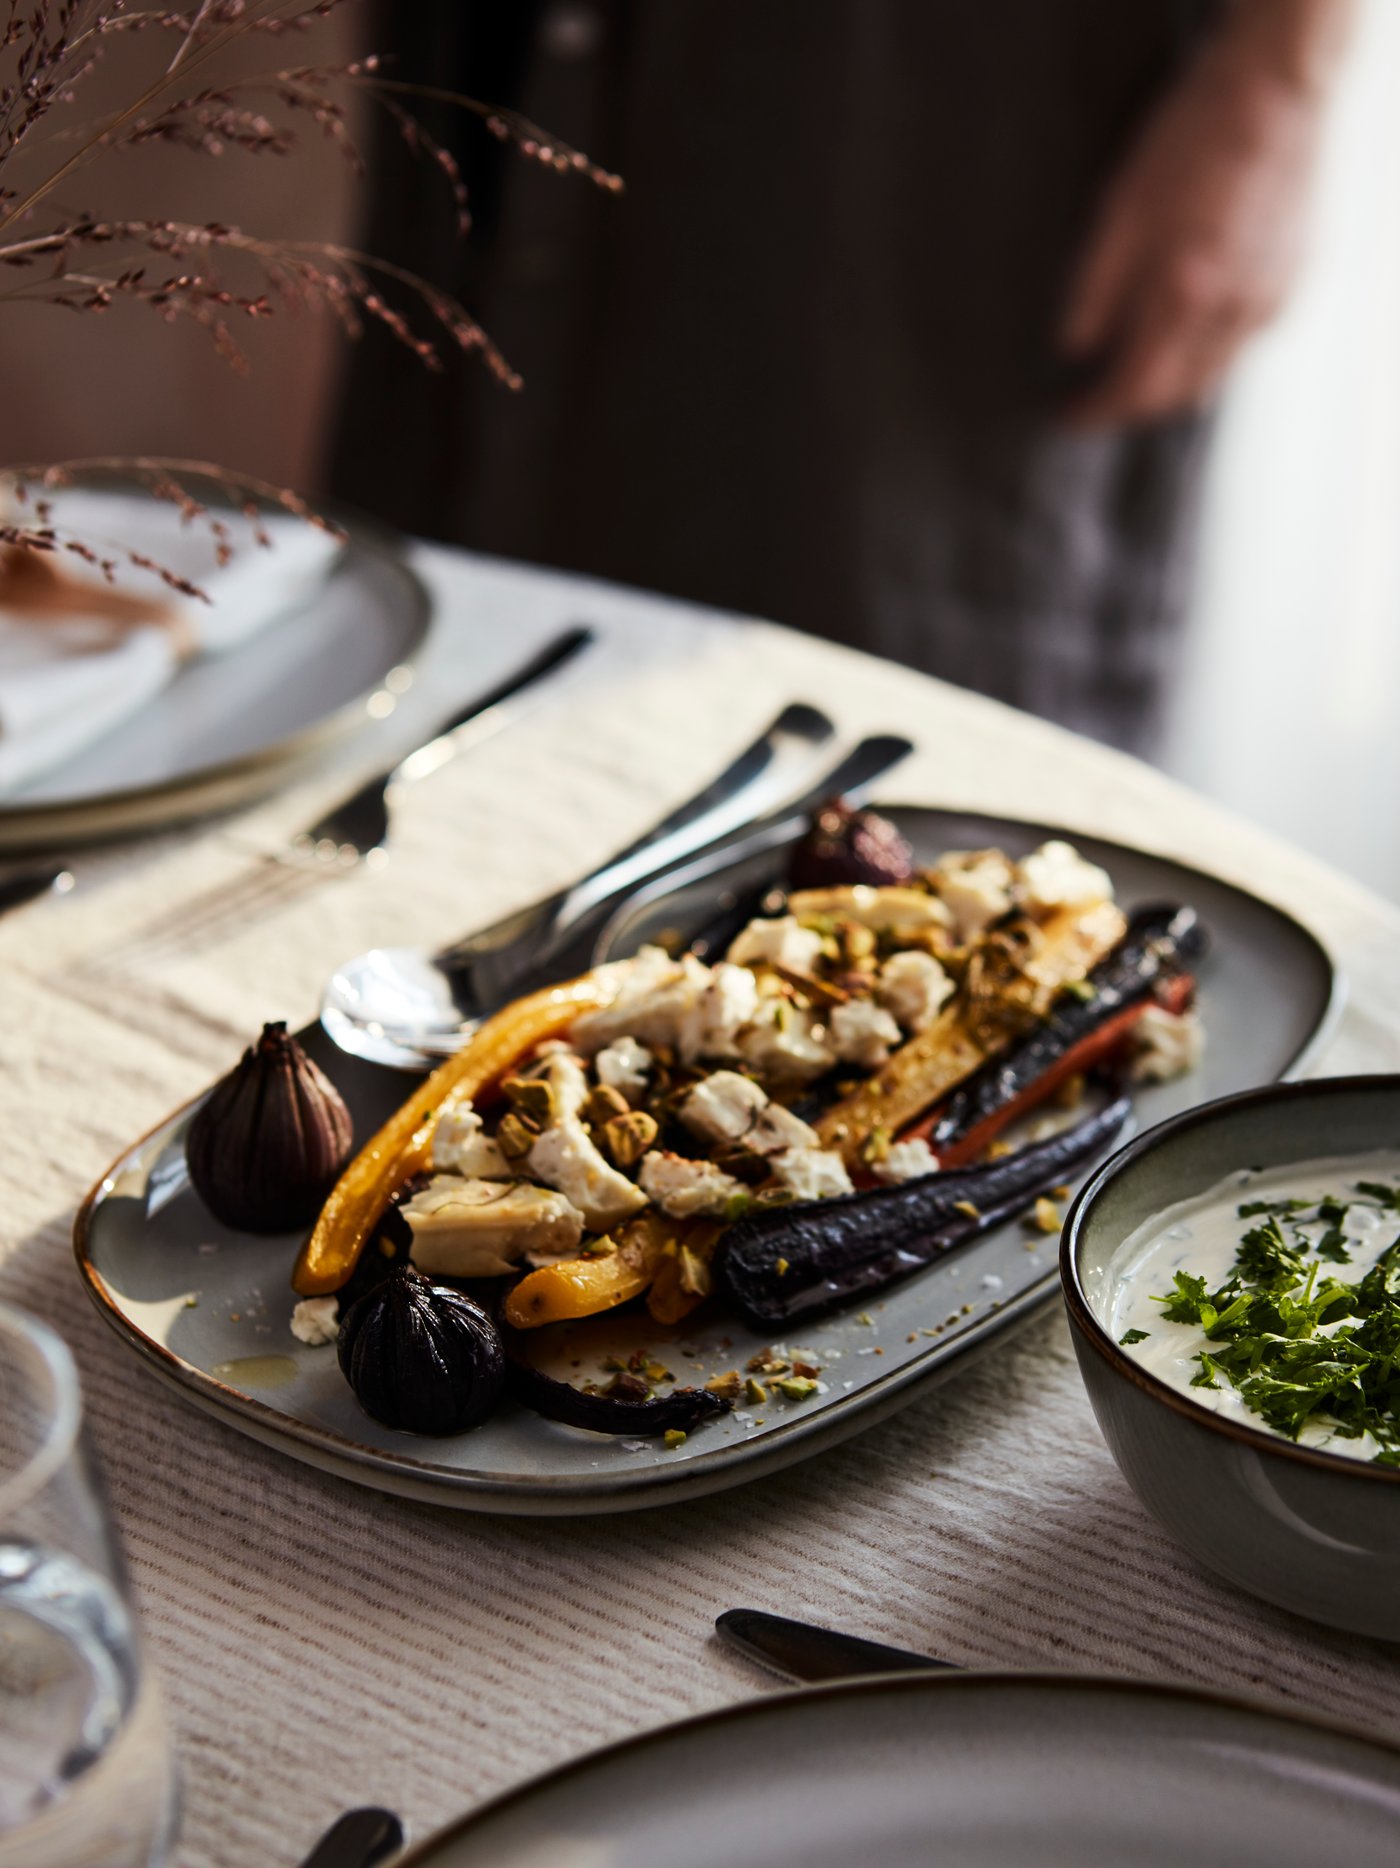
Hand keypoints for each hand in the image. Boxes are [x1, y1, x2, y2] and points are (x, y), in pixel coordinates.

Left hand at [1058, 42, 1328, 428]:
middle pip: (1175, 395)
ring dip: (1167, 385)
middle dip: (1130, 406)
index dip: (1097, 411)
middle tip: (1092, 399)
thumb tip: (1073, 349)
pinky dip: (1203, 354)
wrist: (1275, 91)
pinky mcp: (1289, 289)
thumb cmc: (1192, 137)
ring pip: (1210, 377)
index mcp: (1187, 291)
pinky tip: (1178, 333)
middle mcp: (1234, 309)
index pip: (1136, 386)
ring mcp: (1268, 302)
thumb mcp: (1121, 208)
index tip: (1068, 416)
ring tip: (1129, 370)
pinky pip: (1238, 346)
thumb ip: (1095, 289)